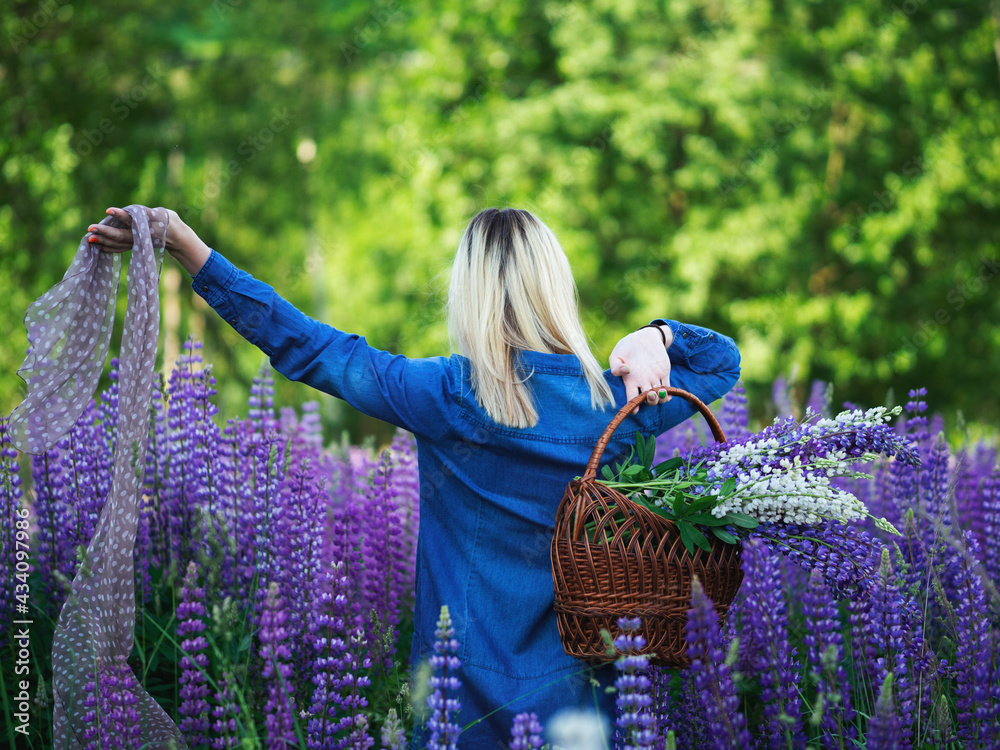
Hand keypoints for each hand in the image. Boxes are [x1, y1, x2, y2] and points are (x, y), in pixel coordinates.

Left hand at [88, 206, 210, 274]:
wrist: (177, 237)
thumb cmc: (168, 220)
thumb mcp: (162, 213)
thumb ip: (145, 214)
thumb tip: (129, 213)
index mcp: (149, 225)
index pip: (133, 219)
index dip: (121, 215)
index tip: (108, 210)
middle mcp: (142, 236)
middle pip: (122, 235)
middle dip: (106, 232)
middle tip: (91, 228)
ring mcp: (139, 242)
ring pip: (120, 243)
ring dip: (104, 241)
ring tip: (90, 238)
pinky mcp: (136, 246)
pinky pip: (121, 248)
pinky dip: (110, 248)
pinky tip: (98, 246)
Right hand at [609, 326, 673, 413]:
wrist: (642, 337)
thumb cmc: (626, 347)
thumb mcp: (616, 354)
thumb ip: (616, 366)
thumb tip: (625, 371)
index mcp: (630, 381)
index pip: (631, 398)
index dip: (633, 405)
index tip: (635, 409)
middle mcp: (642, 383)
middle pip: (647, 399)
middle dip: (650, 401)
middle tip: (651, 394)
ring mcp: (654, 378)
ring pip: (659, 396)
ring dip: (660, 398)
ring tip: (661, 392)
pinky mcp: (664, 373)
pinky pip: (668, 387)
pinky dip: (669, 393)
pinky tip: (668, 393)